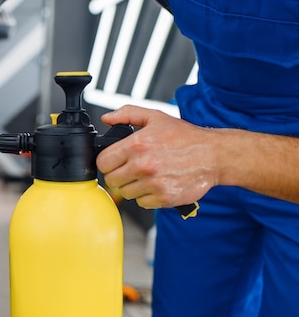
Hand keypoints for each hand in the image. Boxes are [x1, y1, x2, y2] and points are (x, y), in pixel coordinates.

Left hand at [96, 105, 218, 208]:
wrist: (214, 155)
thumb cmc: (186, 137)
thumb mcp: (156, 117)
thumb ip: (127, 114)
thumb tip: (106, 118)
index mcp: (137, 145)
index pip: (103, 162)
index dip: (108, 162)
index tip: (116, 161)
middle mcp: (143, 165)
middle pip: (111, 180)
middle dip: (119, 174)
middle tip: (132, 168)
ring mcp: (153, 183)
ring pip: (126, 193)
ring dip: (133, 186)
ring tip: (147, 175)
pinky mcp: (164, 198)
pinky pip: (142, 202)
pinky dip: (147, 196)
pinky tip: (157, 184)